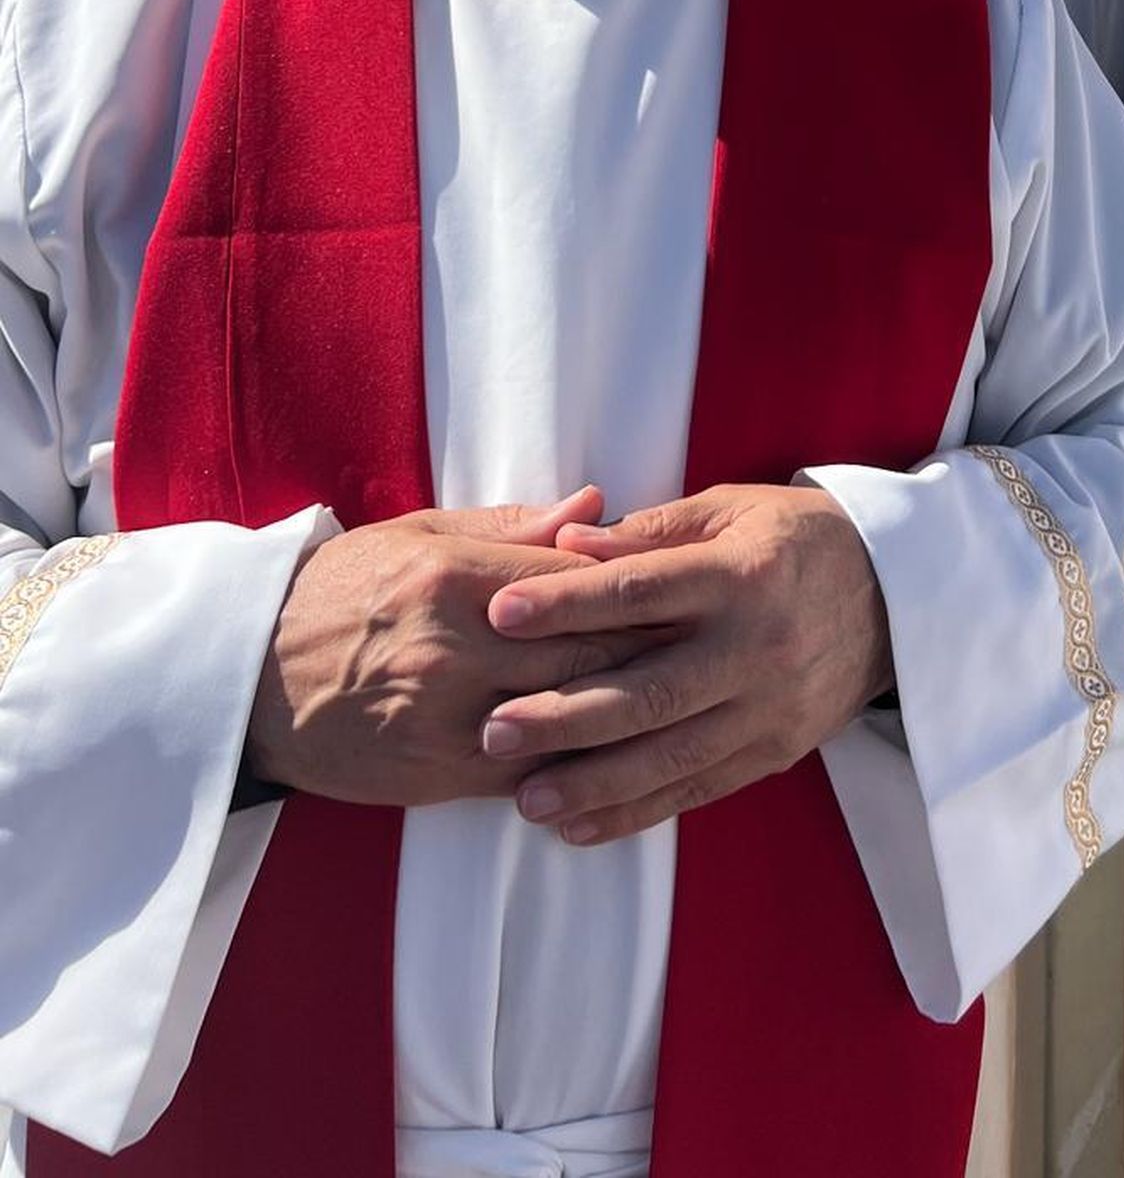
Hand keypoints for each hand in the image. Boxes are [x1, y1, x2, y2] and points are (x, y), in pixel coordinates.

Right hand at [245, 491, 673, 807]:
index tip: (692, 584)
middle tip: (715, 644)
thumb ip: (513, 527)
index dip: (639, 585)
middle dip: (655, 650)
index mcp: (454, 578)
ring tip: (690, 700)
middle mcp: (456, 650)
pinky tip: (626, 755)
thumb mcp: (418, 536)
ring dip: (630, 714)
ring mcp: (449, 720)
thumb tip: (595, 505)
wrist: (251, 677)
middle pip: (586, 653)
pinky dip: (581, 764)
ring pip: (569, 719)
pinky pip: (533, 774)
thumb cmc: (342, 590)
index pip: (575, 581)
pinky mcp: (440, 776)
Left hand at [480, 483, 892, 846]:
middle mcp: (756, 647)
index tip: (499, 611)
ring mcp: (769, 708)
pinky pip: (698, 790)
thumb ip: (653, 530)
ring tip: (524, 799)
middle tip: (493, 728)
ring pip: (671, 755)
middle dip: (566, 714)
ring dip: (593, 782)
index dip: (568, 602)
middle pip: (650, 689)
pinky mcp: (775, 752)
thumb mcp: (734, 509)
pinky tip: (580, 826)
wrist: (898, 595)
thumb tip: (567, 542)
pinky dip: (637, 813)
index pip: (642, 589)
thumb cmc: (796, 538)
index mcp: (742, 574)